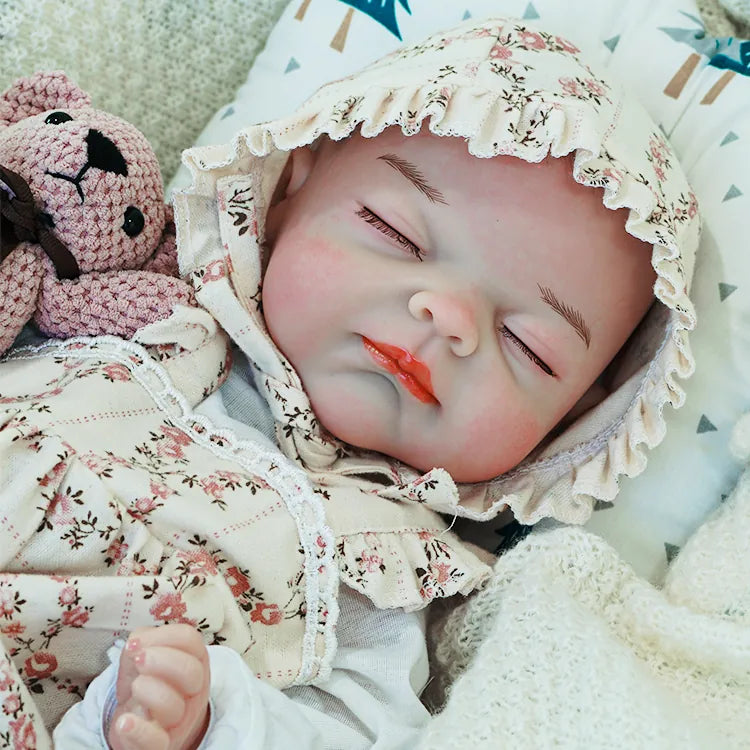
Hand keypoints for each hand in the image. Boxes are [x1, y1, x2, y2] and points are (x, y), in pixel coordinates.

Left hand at [108, 624, 210, 749]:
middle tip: (140, 660)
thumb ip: (145, 640)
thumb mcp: (150, 656)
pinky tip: (125, 722)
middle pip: (191, 671)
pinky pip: (156, 742)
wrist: (149, 725)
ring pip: (172, 705)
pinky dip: (139, 731)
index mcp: (194, 662)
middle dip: (162, 660)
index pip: (190, 640)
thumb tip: (136, 642)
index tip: (137, 643)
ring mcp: (178, 720)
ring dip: (147, 690)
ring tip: (134, 688)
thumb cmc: (150, 685)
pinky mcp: (161, 744)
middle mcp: (192, 690)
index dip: (164, 636)